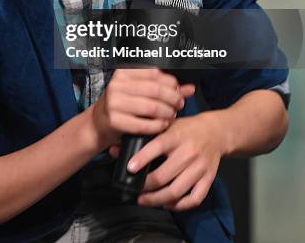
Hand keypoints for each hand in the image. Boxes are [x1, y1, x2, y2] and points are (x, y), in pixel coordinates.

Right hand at [90, 68, 194, 149]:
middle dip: (172, 99)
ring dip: (167, 114)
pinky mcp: (115, 120)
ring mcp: (114, 102)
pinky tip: (162, 126)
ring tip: (171, 116)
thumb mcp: (140, 92)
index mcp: (124, 72)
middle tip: (179, 105)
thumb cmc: (123, 105)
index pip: (154, 73)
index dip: (171, 84)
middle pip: (155, 90)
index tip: (178, 92)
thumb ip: (165, 88)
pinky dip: (157, 126)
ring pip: (152, 107)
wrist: (99, 123)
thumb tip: (190, 88)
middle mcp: (117, 84)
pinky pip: (144, 124)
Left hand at [110, 112, 225, 210]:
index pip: (157, 147)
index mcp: (176, 136)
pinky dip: (179, 205)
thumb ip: (143, 137)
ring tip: (144, 200)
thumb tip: (115, 149)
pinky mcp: (209, 178)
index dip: (142, 159)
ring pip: (176, 191)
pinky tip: (168, 203)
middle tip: (134, 189)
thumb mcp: (166, 126)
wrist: (216, 132)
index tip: (130, 168)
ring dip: (158, 199)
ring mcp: (200, 167)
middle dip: (146, 186)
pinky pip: (194, 198)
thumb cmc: (186, 129)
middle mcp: (188, 152)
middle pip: (164, 175)